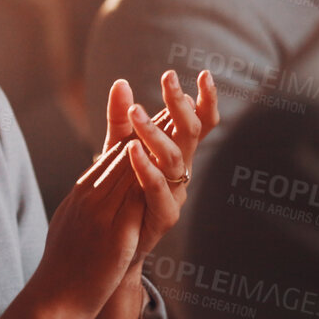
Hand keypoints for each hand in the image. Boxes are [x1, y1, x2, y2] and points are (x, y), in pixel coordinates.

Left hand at [96, 69, 219, 267]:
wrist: (111, 242)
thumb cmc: (119, 191)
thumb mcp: (116, 149)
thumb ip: (121, 119)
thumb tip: (121, 82)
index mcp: (176, 152)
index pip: (200, 123)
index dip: (206, 100)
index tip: (204, 75)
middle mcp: (181, 170)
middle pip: (191, 133)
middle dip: (181, 104)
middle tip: (168, 79)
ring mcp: (175, 192)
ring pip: (175, 157)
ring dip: (155, 132)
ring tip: (136, 112)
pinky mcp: (163, 215)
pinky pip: (157, 187)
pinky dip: (146, 167)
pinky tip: (131, 149)